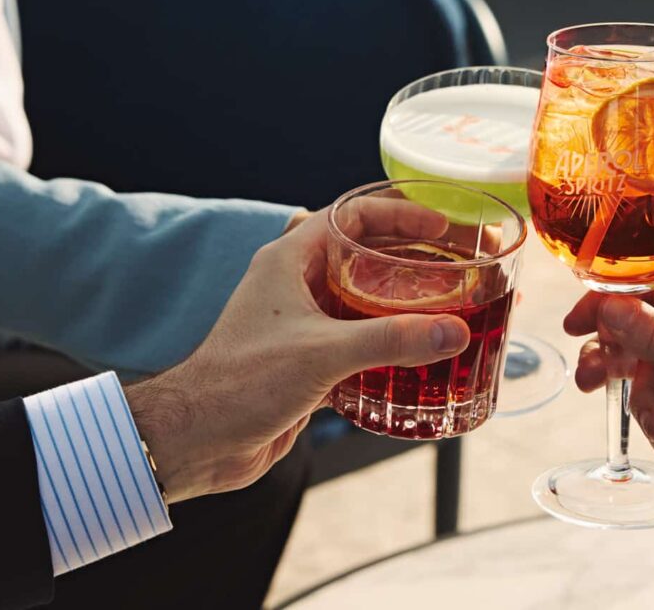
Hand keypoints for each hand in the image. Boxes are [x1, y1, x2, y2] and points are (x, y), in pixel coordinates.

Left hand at [125, 200, 468, 503]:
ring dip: (400, 298)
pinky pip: (357, 335)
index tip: (439, 227)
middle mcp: (296, 283)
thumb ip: (389, 340)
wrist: (201, 439)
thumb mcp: (322, 353)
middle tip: (452, 264)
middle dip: (408, 255)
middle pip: (362, 252)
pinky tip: (417, 352)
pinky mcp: (307, 357)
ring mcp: (302, 320)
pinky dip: (387, 338)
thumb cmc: (242, 383)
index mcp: (290, 260)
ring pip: (361, 295)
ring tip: (444, 304)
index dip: (397, 214)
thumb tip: (451, 332)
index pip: (351, 215)